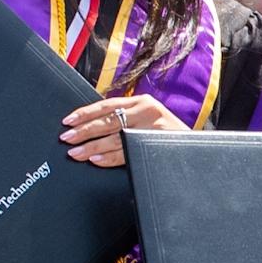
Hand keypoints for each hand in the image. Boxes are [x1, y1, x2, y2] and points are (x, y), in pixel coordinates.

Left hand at [61, 90, 182, 167]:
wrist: (195, 147)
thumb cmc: (167, 136)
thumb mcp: (148, 120)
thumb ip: (127, 119)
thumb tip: (94, 128)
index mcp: (141, 102)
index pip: (107, 105)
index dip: (85, 113)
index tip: (68, 121)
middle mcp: (146, 110)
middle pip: (108, 120)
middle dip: (84, 130)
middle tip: (66, 138)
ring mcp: (151, 126)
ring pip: (114, 136)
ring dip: (92, 146)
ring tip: (76, 152)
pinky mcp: (155, 141)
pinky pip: (126, 151)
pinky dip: (109, 157)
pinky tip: (96, 160)